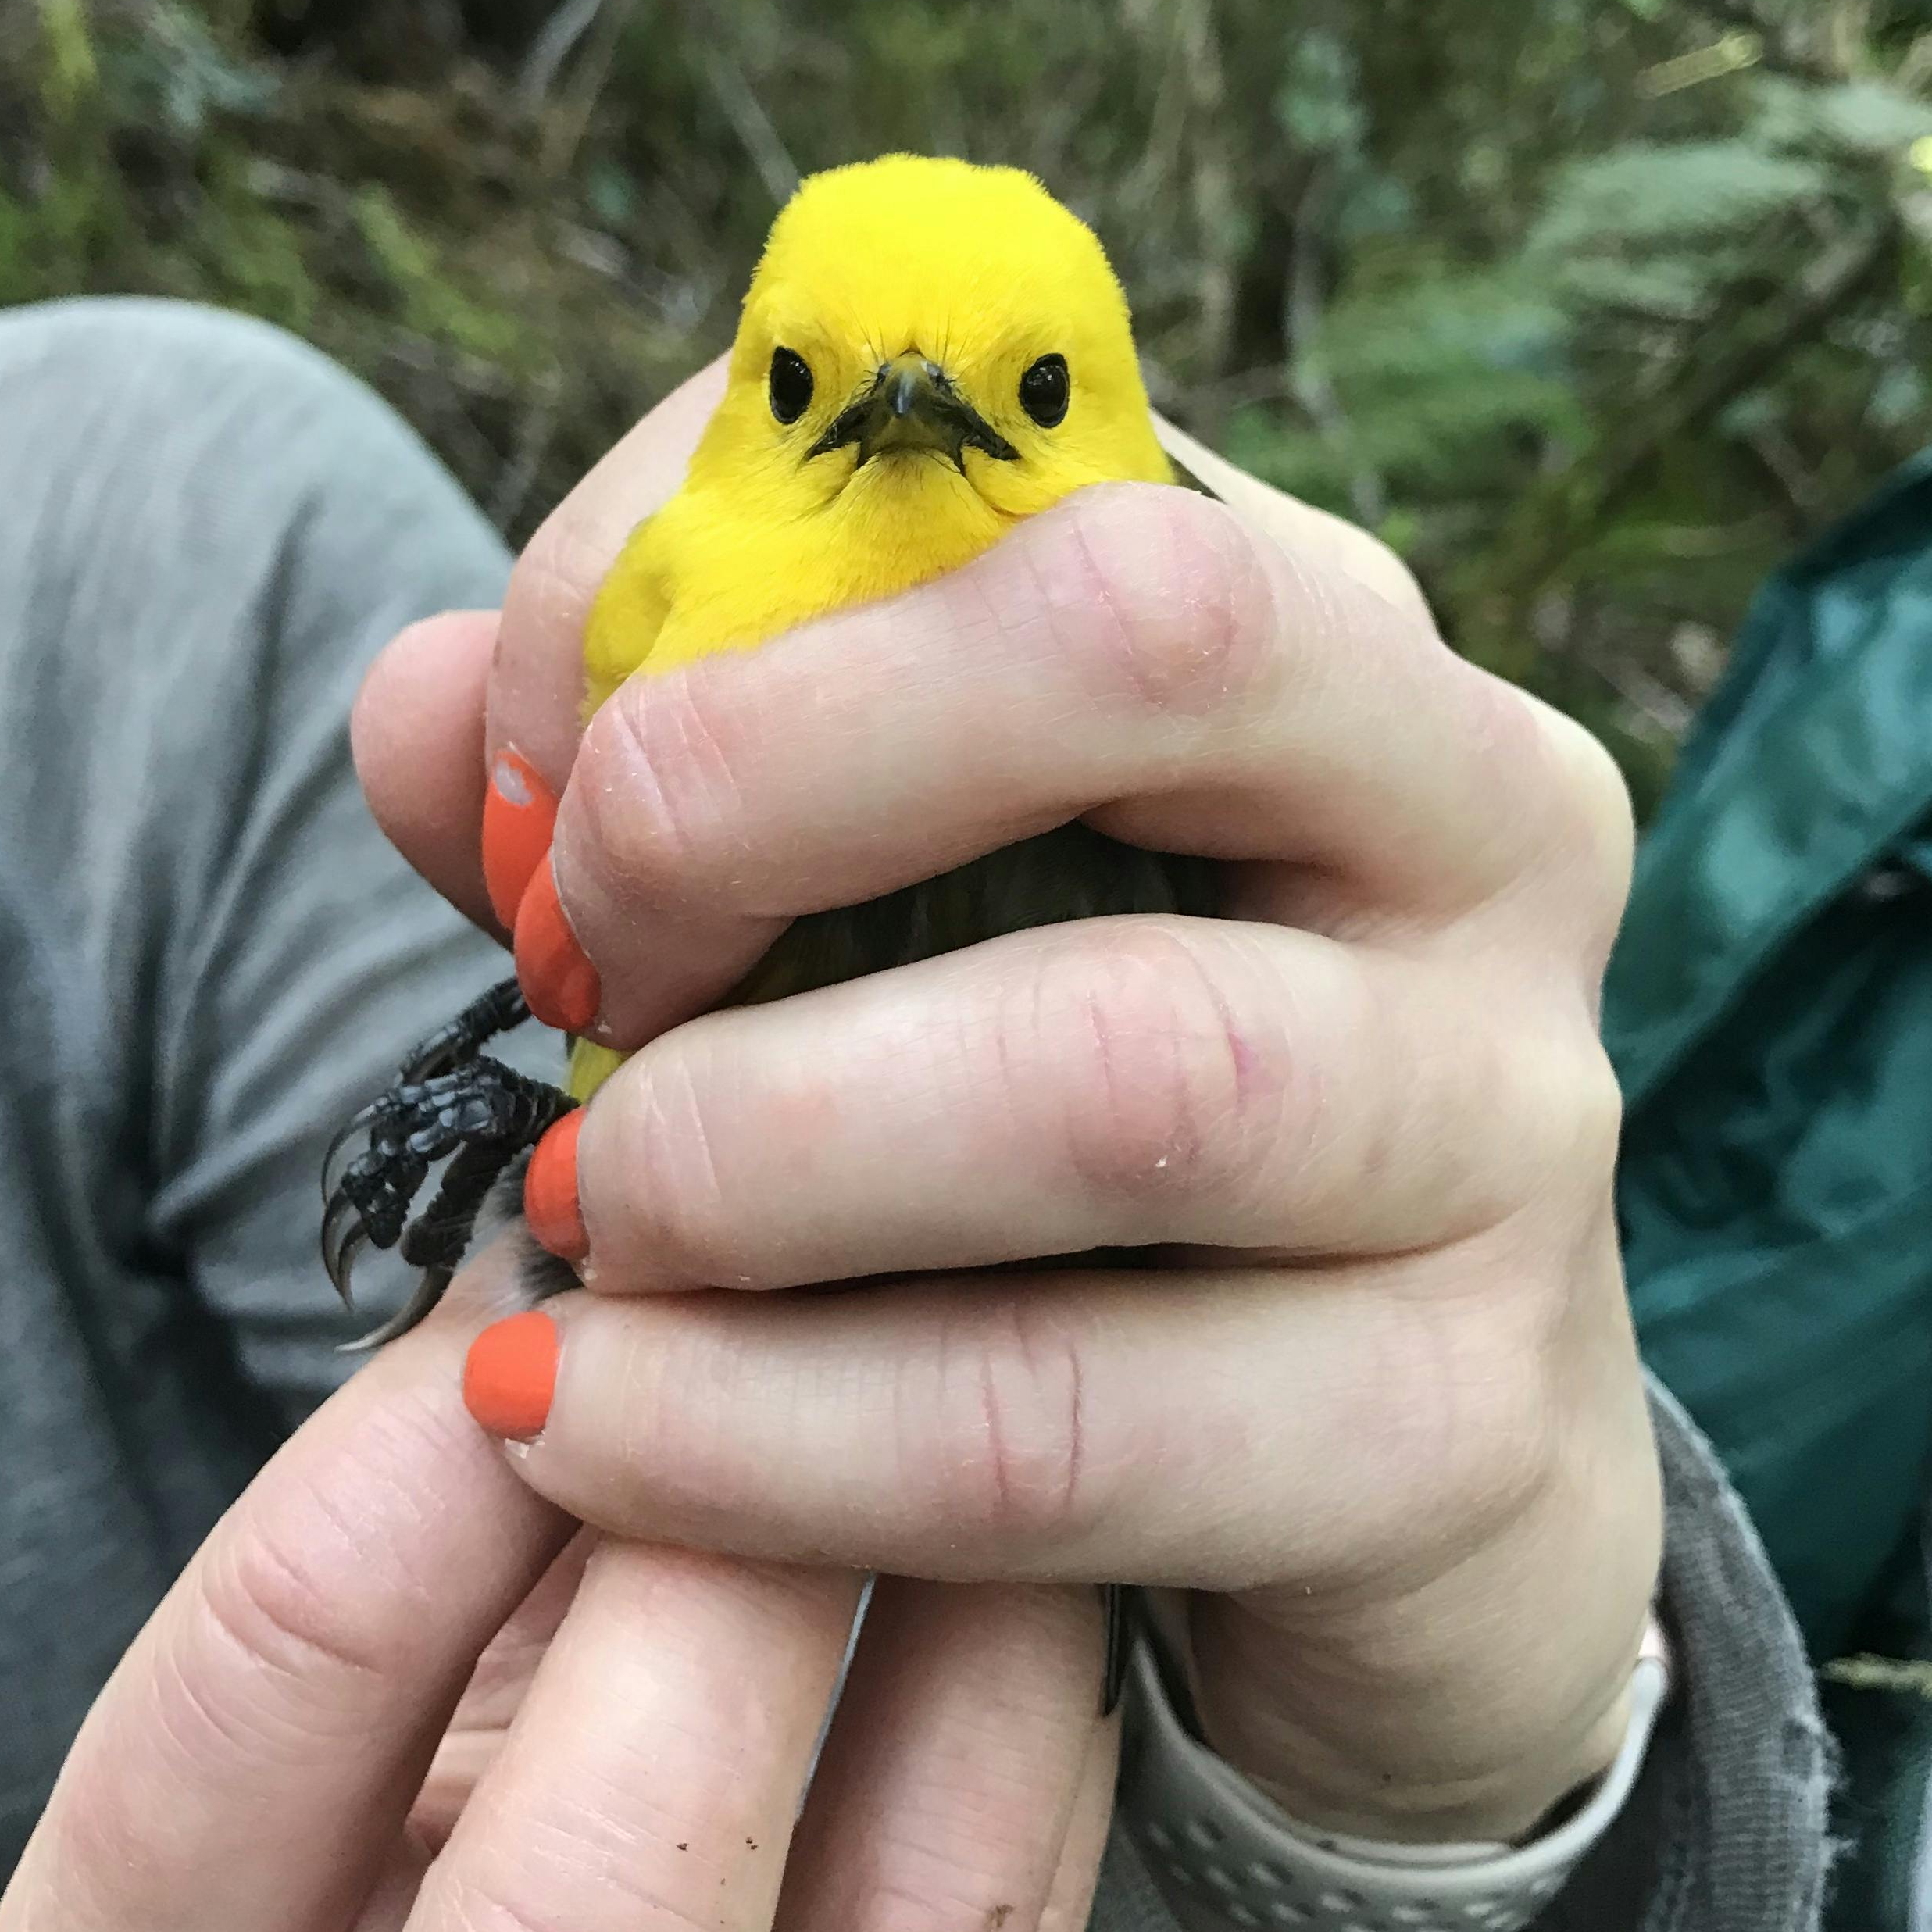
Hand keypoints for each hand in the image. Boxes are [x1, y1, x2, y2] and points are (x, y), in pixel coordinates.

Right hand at [0, 1261, 1117, 1931]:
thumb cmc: (343, 1847)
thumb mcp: (314, 1706)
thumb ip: (435, 1512)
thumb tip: (633, 1238)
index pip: (299, 1657)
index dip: (477, 1401)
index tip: (594, 1243)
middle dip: (734, 1564)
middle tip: (815, 1334)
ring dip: (970, 1606)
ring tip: (982, 1388)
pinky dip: (1057, 1704)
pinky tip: (1051, 1535)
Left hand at [357, 369, 1659, 1845]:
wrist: (1375, 1486)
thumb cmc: (1061, 1138)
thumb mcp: (872, 909)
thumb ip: (652, 781)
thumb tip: (422, 710)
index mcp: (1322, 621)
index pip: (1017, 445)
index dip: (703, 564)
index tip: (527, 782)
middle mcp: (1478, 815)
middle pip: (1141, 639)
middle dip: (758, 781)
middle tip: (564, 976)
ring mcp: (1509, 1124)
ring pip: (1124, 1071)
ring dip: (757, 1147)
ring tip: (570, 1230)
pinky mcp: (1461, 1433)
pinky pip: (1069, 1429)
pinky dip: (775, 1438)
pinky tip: (601, 1438)